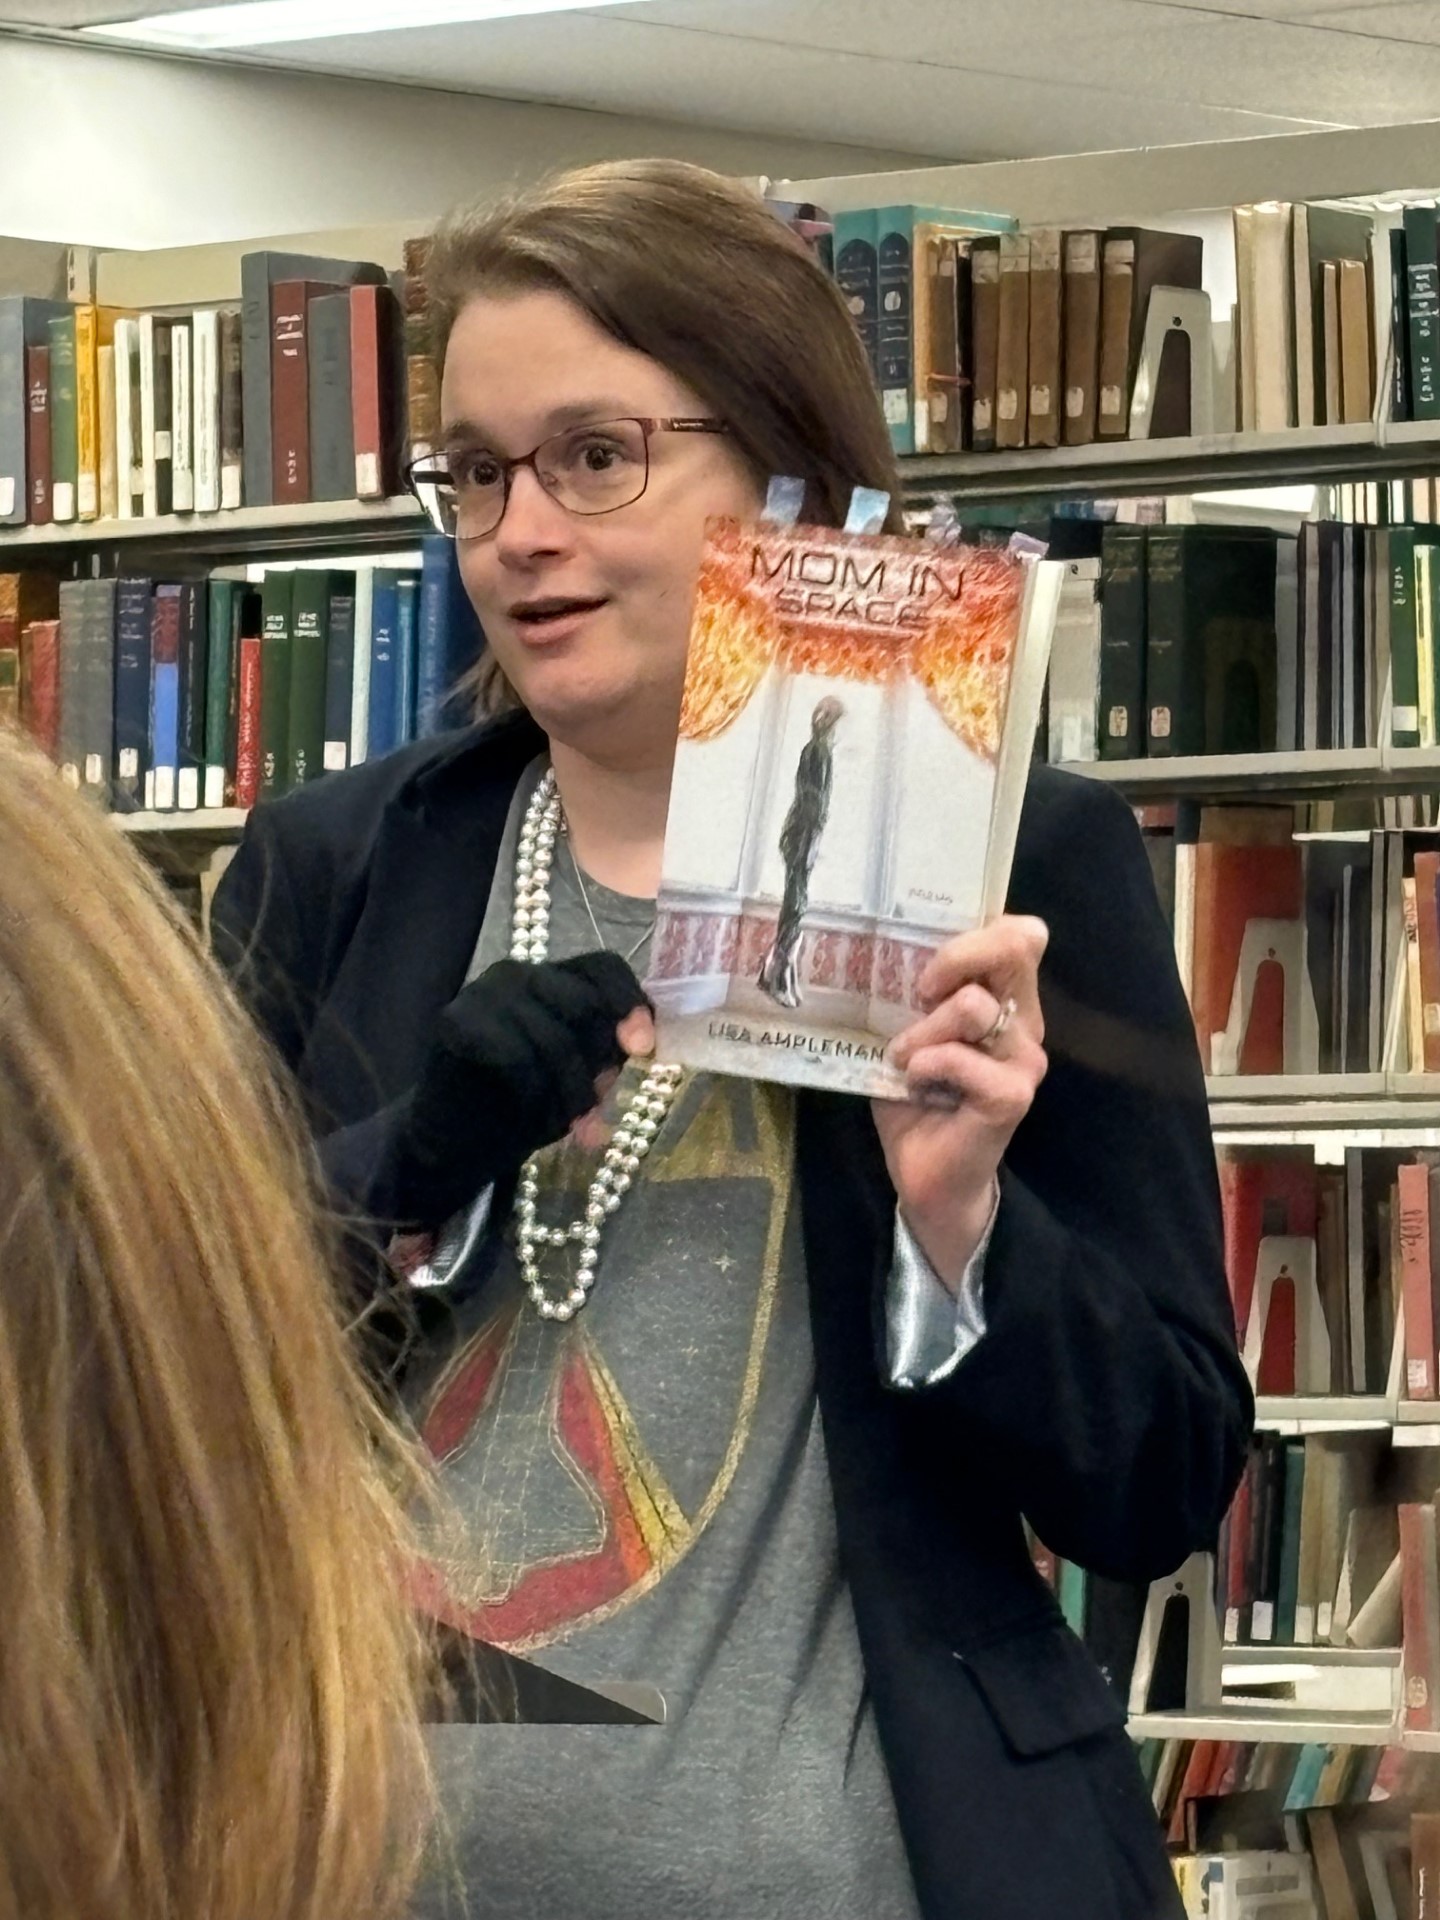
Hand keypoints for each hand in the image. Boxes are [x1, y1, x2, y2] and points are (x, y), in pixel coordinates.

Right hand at [387, 952, 651, 1227]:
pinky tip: (532, 1119)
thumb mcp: (580, 1077)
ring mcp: (484, 994)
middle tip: (595, 1111)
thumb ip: (608, 1053)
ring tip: (570, 1127)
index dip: (629, 1002)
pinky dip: (535, 1095)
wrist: (456, 1142)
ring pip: (553, 1038)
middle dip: (595, 1067)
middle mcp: (519, 974)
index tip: (643, 1049)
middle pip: (583, 1005)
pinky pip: (516, 1056)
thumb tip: (643, 1043)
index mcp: (554, 980)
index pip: (603, 967)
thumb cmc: (525, 1104)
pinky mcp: (456, 1022)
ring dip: (569, 1094)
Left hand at [871, 916, 1048, 1290]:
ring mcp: (1023, 1059)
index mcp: (1004, 999)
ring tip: (903, 1056)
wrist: (925, 1172)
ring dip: (922, 1030)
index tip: (930, 961)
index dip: (979, 930)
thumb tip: (883, 949)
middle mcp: (1023, 1021)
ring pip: (972, 1007)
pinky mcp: (1012, 1095)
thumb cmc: (915, 1095)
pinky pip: (961, 1058)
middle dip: (955, 957)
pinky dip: (926, 1064)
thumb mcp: (908, 1031)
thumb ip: (916, 993)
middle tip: (918, 991)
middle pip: (1014, 948)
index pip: (1019, 935)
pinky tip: (914, 1082)